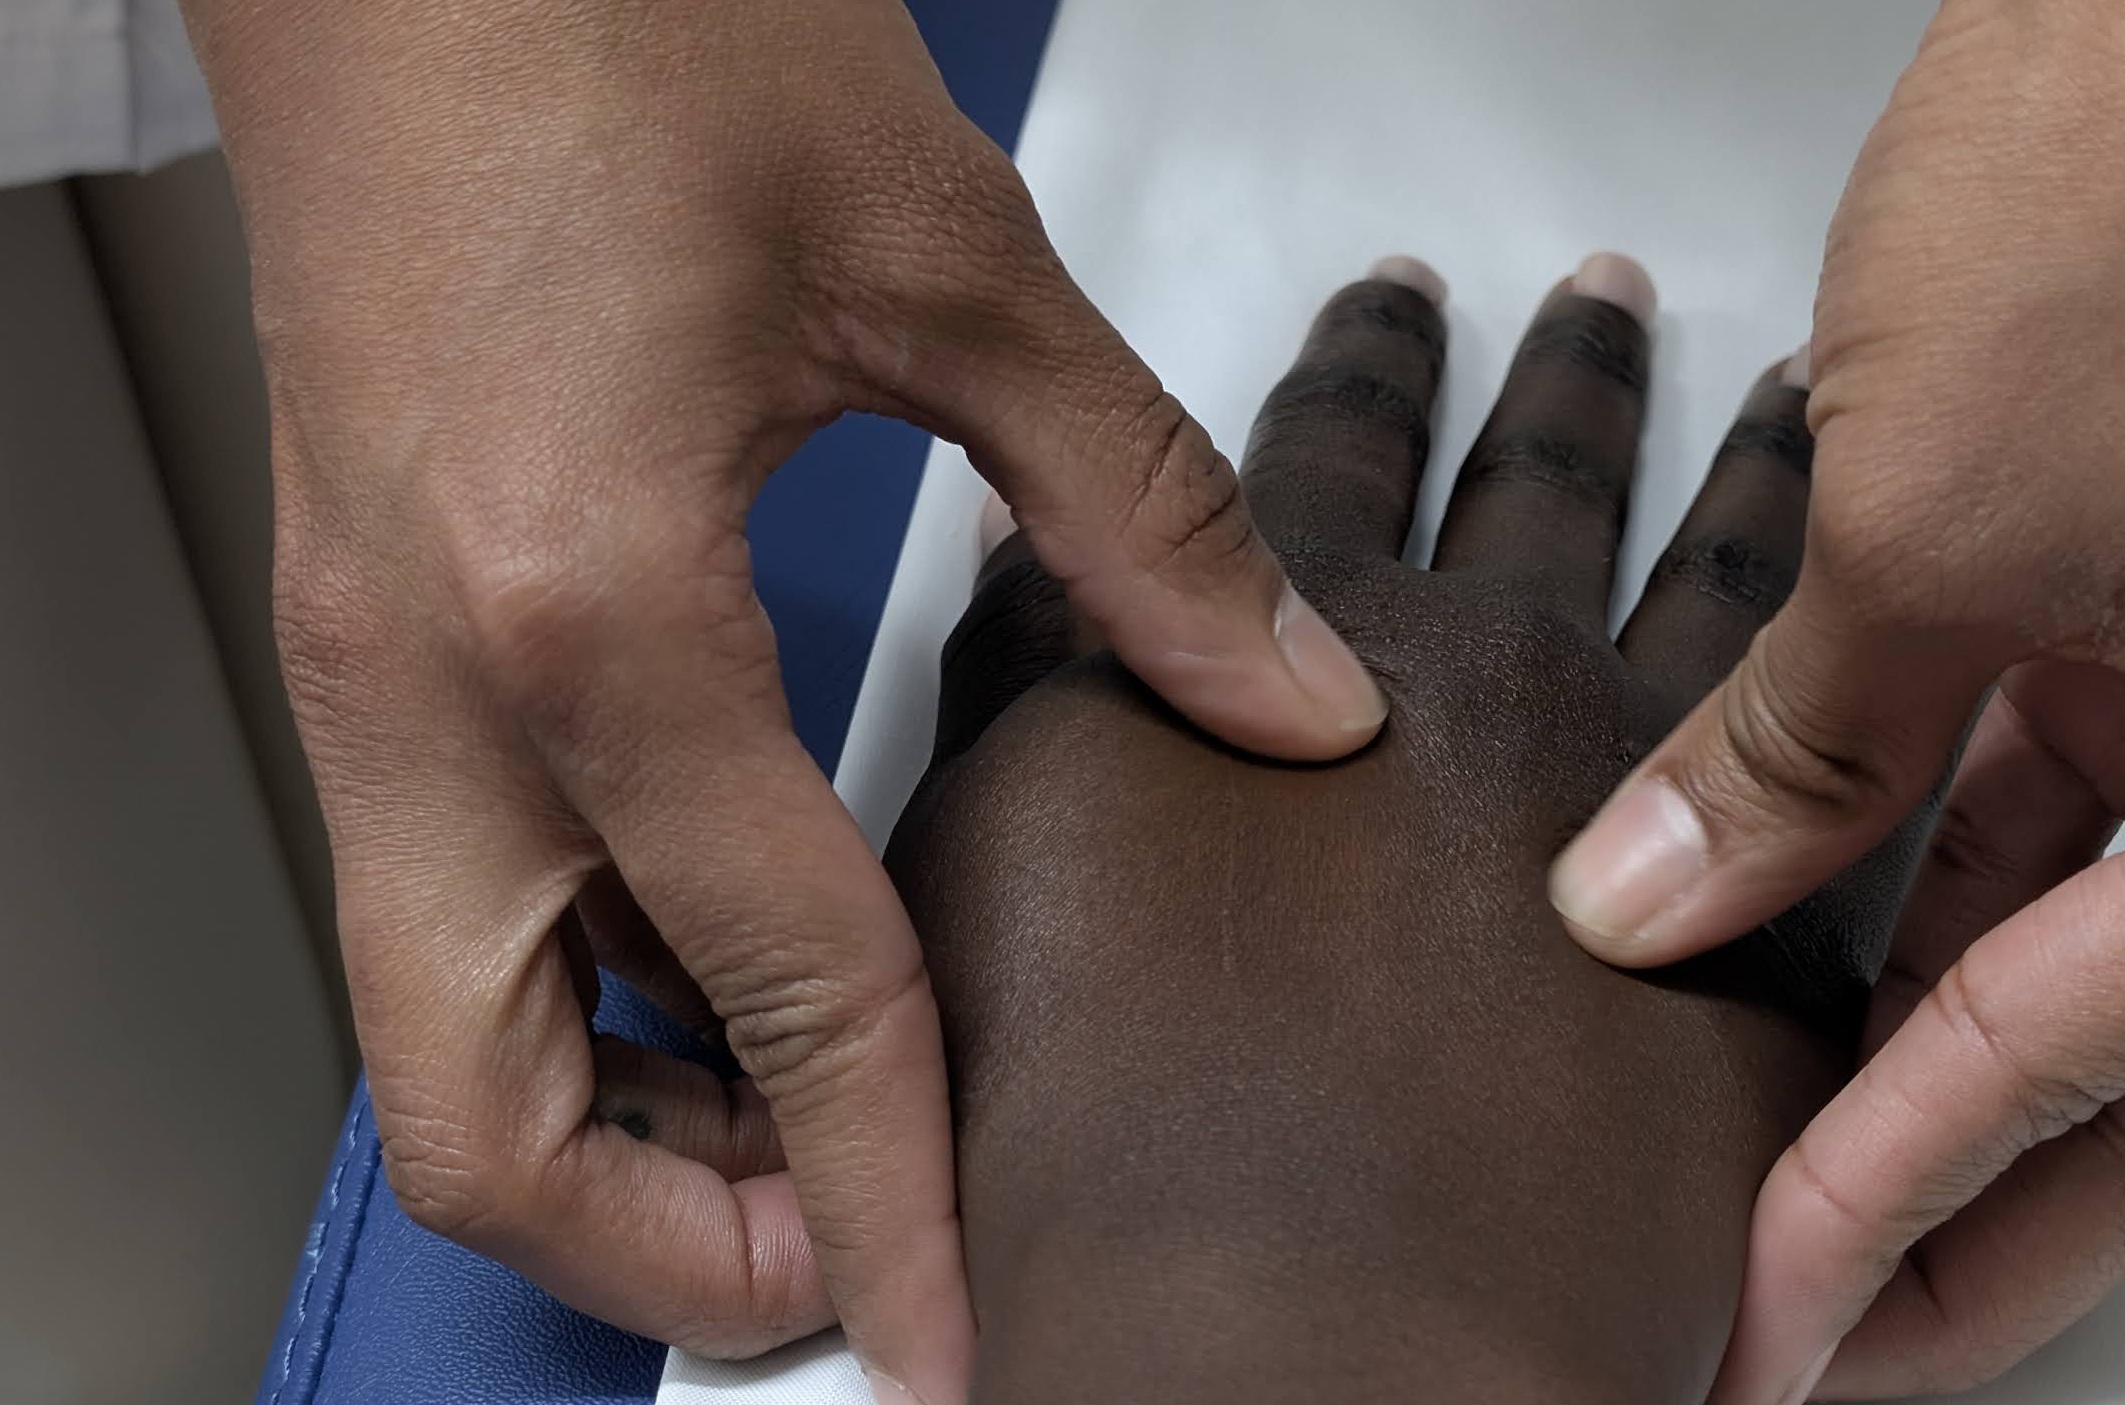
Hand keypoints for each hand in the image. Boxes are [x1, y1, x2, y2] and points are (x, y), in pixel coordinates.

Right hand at [179, 0, 1386, 1396]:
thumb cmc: (618, 22)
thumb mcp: (936, 263)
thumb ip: (1133, 508)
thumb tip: (1281, 689)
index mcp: (586, 600)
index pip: (778, 990)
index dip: (885, 1195)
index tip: (954, 1324)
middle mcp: (433, 677)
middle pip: (483, 1118)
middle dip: (672, 1242)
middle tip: (852, 1254)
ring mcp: (373, 667)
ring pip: (444, 1031)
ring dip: (627, 1120)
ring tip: (816, 1121)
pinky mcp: (375, 629)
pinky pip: (462, 901)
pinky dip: (598, 979)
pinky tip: (738, 943)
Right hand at [885, 258, 1937, 1403]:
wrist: (1283, 1330)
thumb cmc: (1108, 1133)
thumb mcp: (989, 864)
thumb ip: (1028, 695)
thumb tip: (1040, 596)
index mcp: (1288, 641)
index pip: (1334, 443)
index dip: (1362, 362)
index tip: (1392, 305)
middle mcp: (1472, 674)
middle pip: (1534, 471)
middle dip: (1555, 372)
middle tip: (1586, 300)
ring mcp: (1632, 790)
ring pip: (1723, 564)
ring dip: (1747, 464)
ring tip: (1775, 399)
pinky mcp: (1759, 937)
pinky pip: (1855, 753)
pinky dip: (1871, 660)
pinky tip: (1883, 638)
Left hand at [1545, 4, 2124, 1400]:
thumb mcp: (1945, 526)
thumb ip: (1801, 753)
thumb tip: (1648, 909)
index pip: (2069, 1077)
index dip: (1890, 1215)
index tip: (1763, 1327)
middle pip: (2111, 1074)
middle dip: (1939, 1202)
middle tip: (1790, 1324)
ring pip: (2069, 946)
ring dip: (1910, 1046)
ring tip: (1765, 1164)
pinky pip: (2050, 808)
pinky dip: (1921, 880)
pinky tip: (1801, 945)